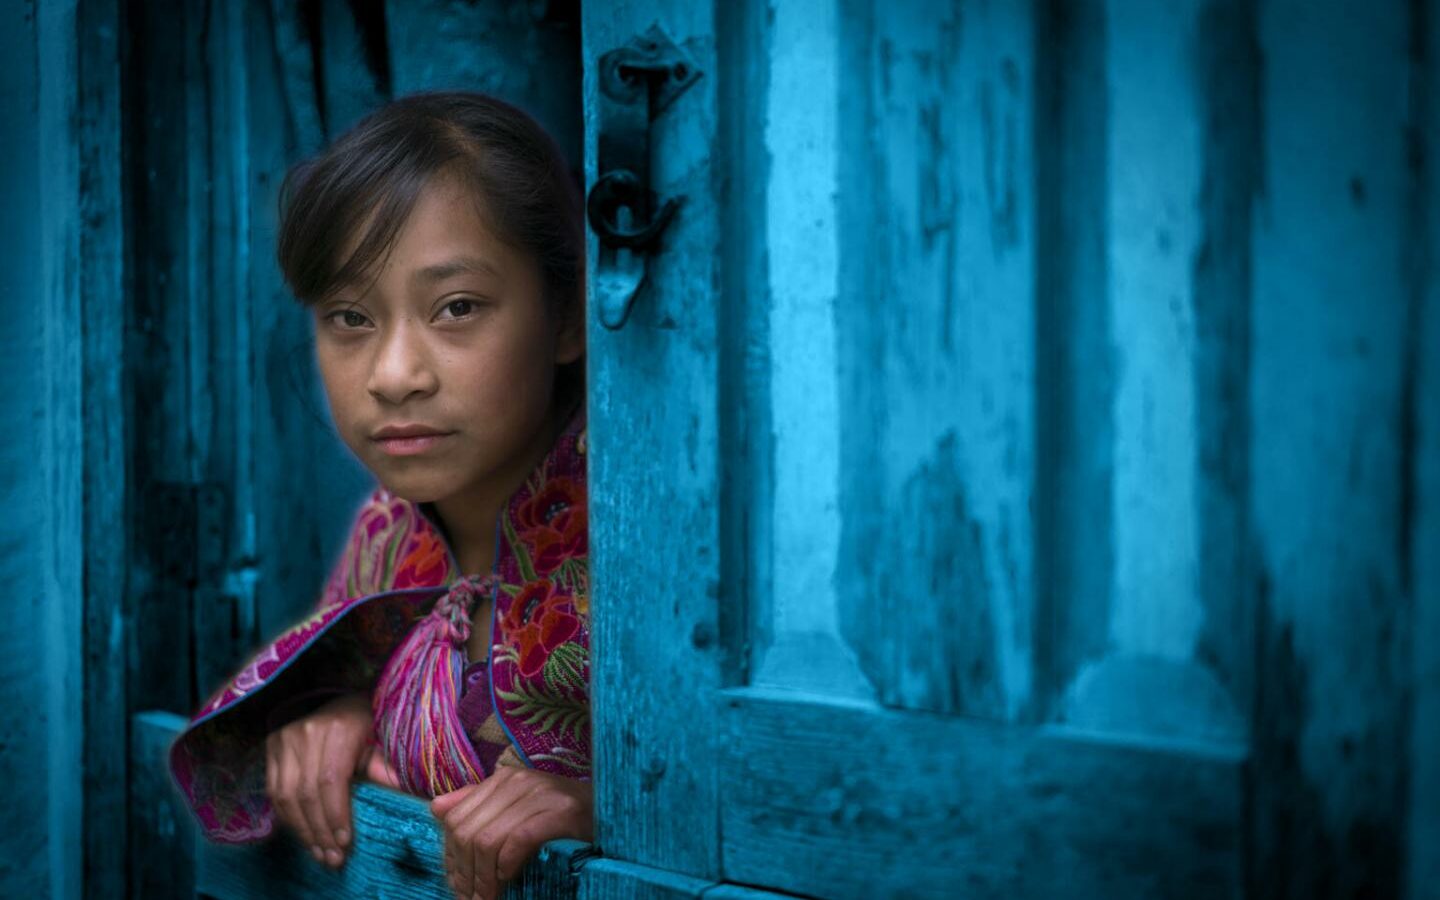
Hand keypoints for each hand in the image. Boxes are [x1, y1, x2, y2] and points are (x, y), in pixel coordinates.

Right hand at [263, 691, 398, 868]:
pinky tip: (303, 834)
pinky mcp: (272, 746)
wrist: (337, 699)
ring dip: (302, 830)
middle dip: (319, 830)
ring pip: (286, 796)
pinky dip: (287, 818)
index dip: (335, 815)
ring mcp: (285, 738)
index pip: (331, 780)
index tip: (345, 842)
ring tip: (318, 853)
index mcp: (339, 728)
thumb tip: (404, 795)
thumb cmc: (366, 722)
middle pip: (306, 793)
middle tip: (332, 858)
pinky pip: (274, 791)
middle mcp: (306, 732)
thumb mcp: (382, 737)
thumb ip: (386, 767)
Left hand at [430, 767, 593, 899]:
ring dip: (483, 878)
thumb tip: (436, 808)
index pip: (456, 818)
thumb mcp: (515, 809)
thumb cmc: (560, 820)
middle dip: (464, 873)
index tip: (459, 886)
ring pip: (488, 839)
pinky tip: (508, 880)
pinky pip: (518, 841)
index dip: (451, 857)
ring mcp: (542, 793)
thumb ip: (476, 805)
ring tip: (487, 898)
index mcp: (503, 779)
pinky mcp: (562, 811)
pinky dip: (507, 866)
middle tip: (471, 899)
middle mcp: (519, 781)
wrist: (608, 816)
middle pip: (468, 831)